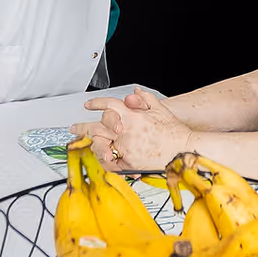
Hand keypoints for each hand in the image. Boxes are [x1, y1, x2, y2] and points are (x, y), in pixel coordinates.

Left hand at [69, 87, 192, 171]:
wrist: (183, 150)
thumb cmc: (174, 132)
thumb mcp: (160, 109)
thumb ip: (145, 99)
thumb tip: (134, 93)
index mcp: (132, 116)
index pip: (108, 105)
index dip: (96, 103)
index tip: (89, 105)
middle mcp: (126, 131)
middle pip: (96, 126)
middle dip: (82, 126)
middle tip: (74, 127)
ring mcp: (125, 148)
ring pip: (99, 144)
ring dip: (90, 142)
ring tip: (84, 142)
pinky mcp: (128, 163)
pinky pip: (109, 161)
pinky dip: (103, 158)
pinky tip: (98, 155)